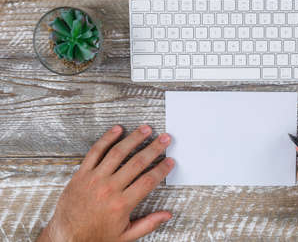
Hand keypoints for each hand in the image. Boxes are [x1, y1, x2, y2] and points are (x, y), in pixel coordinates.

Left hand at [37, 125, 173, 241]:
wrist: (66, 238)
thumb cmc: (95, 236)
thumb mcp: (125, 236)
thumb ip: (148, 223)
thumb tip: (167, 215)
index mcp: (121, 204)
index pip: (148, 181)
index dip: (162, 169)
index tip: (170, 161)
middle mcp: (109, 189)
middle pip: (137, 163)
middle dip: (154, 148)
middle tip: (164, 138)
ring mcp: (95, 179)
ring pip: (118, 153)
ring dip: (134, 138)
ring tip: (145, 129)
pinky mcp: (82, 174)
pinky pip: (95, 151)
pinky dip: (107, 138)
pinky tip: (117, 130)